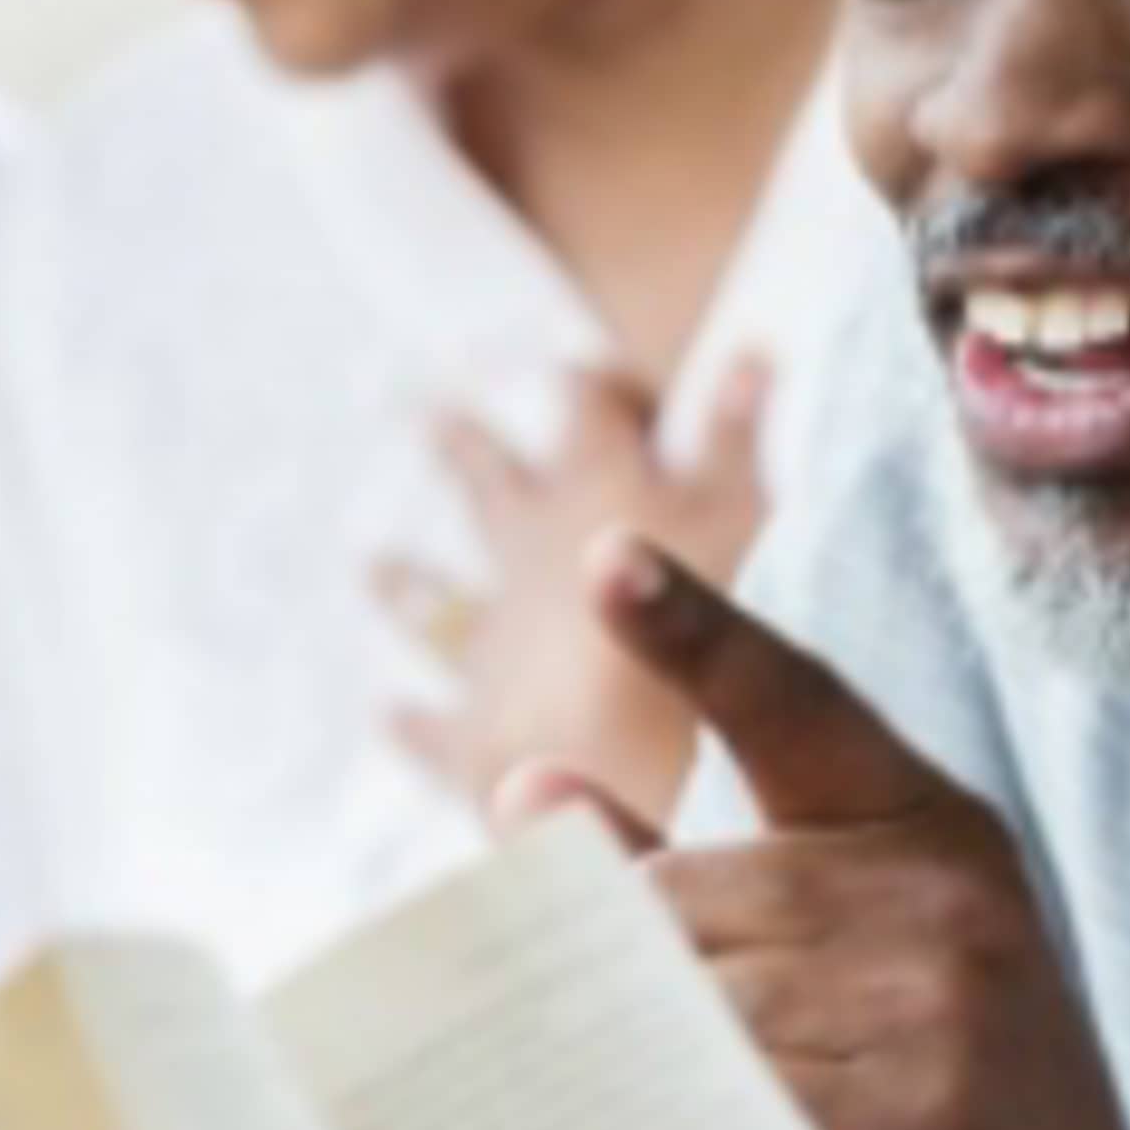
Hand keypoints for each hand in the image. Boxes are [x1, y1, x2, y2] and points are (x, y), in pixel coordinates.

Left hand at [378, 359, 772, 828]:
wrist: (637, 774)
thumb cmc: (709, 638)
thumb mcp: (751, 519)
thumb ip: (737, 442)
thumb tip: (747, 355)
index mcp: (596, 486)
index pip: (588, 404)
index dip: (602, 389)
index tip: (618, 389)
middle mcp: (524, 555)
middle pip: (488, 483)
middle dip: (467, 451)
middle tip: (431, 420)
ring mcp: (491, 646)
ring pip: (436, 602)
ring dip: (412, 585)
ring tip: (378, 568)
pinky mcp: (473, 738)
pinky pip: (430, 728)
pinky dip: (411, 723)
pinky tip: (389, 717)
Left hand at [522, 536, 1129, 1129]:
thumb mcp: (875, 991)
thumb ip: (721, 889)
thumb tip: (525, 786)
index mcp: (945, 845)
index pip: (798, 710)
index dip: (694, 634)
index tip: (602, 560)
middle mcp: (943, 905)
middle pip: (665, 898)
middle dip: (632, 996)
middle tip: (702, 1108)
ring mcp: (927, 1018)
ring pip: (664, 1007)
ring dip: (641, 1094)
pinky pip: (695, 1119)